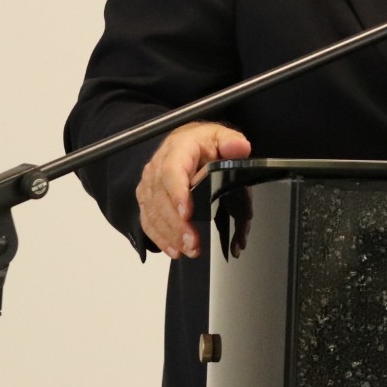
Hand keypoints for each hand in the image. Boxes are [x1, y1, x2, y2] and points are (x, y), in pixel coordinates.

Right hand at [136, 122, 250, 258]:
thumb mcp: (220, 136)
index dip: (177, 194)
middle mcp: (157, 167)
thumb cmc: (202, 142)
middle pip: (161, 199)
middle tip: (193, 243)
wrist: (185, 141)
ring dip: (170, 235)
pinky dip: (159, 237)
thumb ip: (231, 142)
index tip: (187, 214)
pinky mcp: (147, 197)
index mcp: (177, 150)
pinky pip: (148, 220)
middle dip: (176, 225)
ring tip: (189, 250)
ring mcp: (150, 184)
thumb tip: (240, 147)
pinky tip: (174, 250)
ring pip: (153, 212)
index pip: (172, 172)